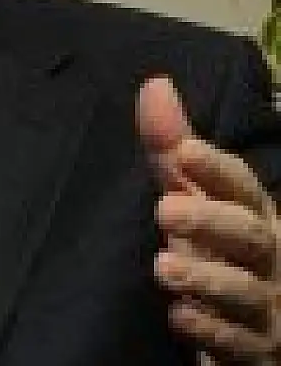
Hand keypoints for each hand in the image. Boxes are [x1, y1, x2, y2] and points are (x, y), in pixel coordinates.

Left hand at [138, 76, 279, 363]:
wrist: (249, 330)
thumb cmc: (219, 253)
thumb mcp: (193, 199)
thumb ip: (173, 151)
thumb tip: (155, 85)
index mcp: (256, 217)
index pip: (243, 187)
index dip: (217, 170)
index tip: (184, 151)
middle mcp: (269, 259)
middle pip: (249, 235)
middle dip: (211, 220)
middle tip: (165, 209)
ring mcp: (266, 306)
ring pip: (245, 291)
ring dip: (206, 278)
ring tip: (163, 266)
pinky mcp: (255, 348)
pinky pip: (238, 342)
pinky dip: (211, 329)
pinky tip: (180, 316)